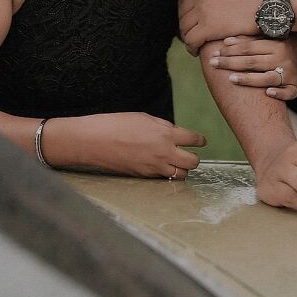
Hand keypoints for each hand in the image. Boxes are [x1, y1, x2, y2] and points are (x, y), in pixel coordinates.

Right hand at [49, 112, 206, 178]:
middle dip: (194, 158)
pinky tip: (161, 168)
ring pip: (181, 174)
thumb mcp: (144, 118)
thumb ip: (162, 127)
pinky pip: (164, 178)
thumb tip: (174, 133)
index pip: (193, 139)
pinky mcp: (144, 176)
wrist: (95, 140)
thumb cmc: (117, 124)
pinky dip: (167, 174)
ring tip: (176, 163)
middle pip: (193, 162)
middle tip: (190, 154)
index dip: (199, 140)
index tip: (201, 141)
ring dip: (182, 169)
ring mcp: (154, 167)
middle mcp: (164, 152)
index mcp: (165, 133)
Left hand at [178, 0, 268, 50]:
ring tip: (193, 42)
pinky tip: (196, 51)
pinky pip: (191, 40)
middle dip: (184, 23)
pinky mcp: (209, 29)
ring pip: (185, 27)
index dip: (184, 7)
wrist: (267, 4)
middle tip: (191, 31)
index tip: (189, 15)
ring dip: (186, 36)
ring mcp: (203, 12)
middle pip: (182, 13)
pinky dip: (190, 47)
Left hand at [209, 33, 296, 100]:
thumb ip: (247, 40)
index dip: (231, 50)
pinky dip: (279, 93)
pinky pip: (289, 93)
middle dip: (231, 63)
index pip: (249, 48)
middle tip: (214, 64)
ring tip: (231, 79)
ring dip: (248, 79)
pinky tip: (267, 93)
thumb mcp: (265, 39)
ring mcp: (290, 74)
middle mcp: (283, 58)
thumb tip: (225, 42)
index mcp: (275, 44)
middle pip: (253, 62)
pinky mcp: (295, 87)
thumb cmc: (277, 46)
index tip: (216, 53)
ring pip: (267, 78)